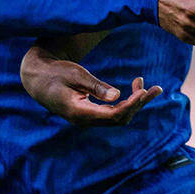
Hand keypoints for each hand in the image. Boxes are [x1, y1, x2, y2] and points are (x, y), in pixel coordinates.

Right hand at [20, 44, 160, 125]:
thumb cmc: (55, 72)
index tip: (144, 91)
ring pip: (119, 116)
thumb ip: (95, 86)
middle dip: (139, 104)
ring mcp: (88, 119)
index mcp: (80, 113)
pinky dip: (127, 102)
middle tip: (157, 88)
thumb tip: (117, 95)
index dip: (132, 104)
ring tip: (151, 87)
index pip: (113, 115)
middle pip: (120, 118)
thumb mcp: (75, 74)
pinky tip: (136, 90)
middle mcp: (85, 120)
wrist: (37, 78)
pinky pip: (113, 112)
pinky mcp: (90, 114)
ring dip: (135, 103)